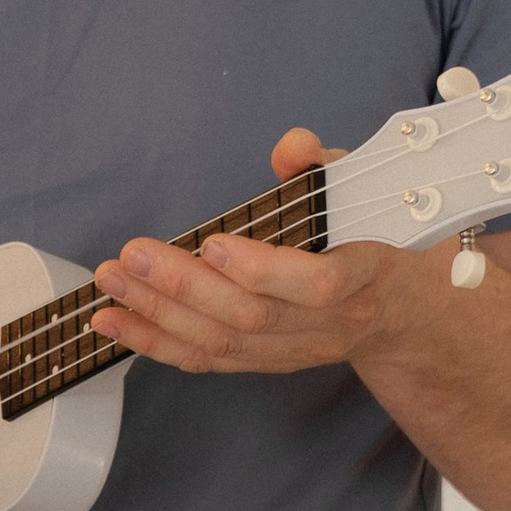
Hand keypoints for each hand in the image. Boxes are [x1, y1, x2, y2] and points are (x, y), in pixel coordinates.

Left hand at [89, 130, 403, 378]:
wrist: (398, 309)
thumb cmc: (371, 238)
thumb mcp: (362, 190)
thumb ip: (323, 167)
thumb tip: (292, 146)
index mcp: (363, 275)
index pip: (316, 286)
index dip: (262, 269)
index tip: (213, 243)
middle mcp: (330, 324)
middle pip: (252, 316)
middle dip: (184, 288)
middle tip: (133, 257)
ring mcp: (296, 350)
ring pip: (223, 342)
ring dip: (158, 315)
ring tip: (113, 284)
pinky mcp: (266, 363)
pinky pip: (208, 360)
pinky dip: (157, 343)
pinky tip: (117, 323)